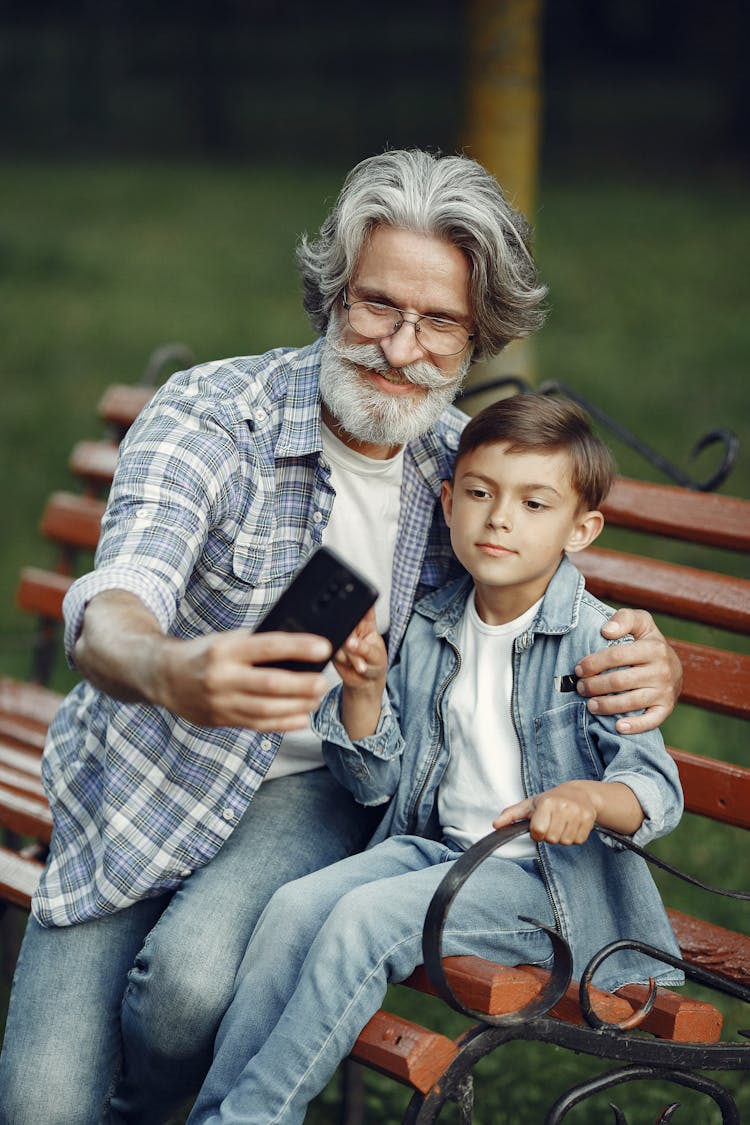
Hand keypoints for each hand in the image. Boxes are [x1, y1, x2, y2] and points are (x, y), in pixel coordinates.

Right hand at [75, 590, 331, 730]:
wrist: (162, 675)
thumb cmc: (204, 653)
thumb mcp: (226, 639)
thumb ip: (257, 646)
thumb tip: (300, 652)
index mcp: (224, 649)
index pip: (267, 646)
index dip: (298, 647)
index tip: (323, 646)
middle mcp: (221, 677)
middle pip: (270, 684)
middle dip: (302, 685)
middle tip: (323, 682)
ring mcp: (220, 702)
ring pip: (266, 709)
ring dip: (297, 706)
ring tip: (316, 698)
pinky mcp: (220, 720)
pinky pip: (257, 725)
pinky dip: (283, 723)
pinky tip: (301, 717)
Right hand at [333, 608, 386, 689]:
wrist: (365, 681)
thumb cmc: (375, 664)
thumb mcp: (376, 656)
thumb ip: (364, 648)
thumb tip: (352, 642)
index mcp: (365, 623)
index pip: (362, 608)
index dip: (360, 606)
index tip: (359, 615)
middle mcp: (351, 629)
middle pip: (346, 625)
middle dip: (352, 641)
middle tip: (359, 652)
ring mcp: (342, 638)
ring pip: (340, 640)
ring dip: (349, 654)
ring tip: (360, 664)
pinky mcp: (333, 648)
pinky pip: (333, 651)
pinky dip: (342, 660)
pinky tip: (350, 664)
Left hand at [493, 783, 598, 844]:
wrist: (579, 792)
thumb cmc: (550, 800)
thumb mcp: (529, 805)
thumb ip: (510, 815)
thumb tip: (495, 825)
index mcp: (546, 803)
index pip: (538, 831)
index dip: (537, 833)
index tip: (539, 825)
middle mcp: (563, 806)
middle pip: (552, 839)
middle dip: (550, 835)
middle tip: (552, 823)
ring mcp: (578, 812)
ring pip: (566, 841)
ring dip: (562, 837)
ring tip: (562, 823)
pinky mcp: (589, 819)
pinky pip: (578, 841)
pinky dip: (574, 837)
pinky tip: (572, 825)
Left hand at [574, 608, 681, 733]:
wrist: (674, 666)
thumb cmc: (647, 642)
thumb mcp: (640, 622)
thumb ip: (624, 619)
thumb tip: (606, 631)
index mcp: (653, 648)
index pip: (616, 656)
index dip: (593, 663)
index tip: (578, 669)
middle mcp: (661, 670)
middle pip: (620, 681)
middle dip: (594, 686)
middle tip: (580, 687)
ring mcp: (665, 691)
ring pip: (631, 702)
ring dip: (606, 706)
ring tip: (590, 705)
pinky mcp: (666, 708)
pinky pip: (651, 721)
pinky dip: (634, 726)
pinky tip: (617, 727)